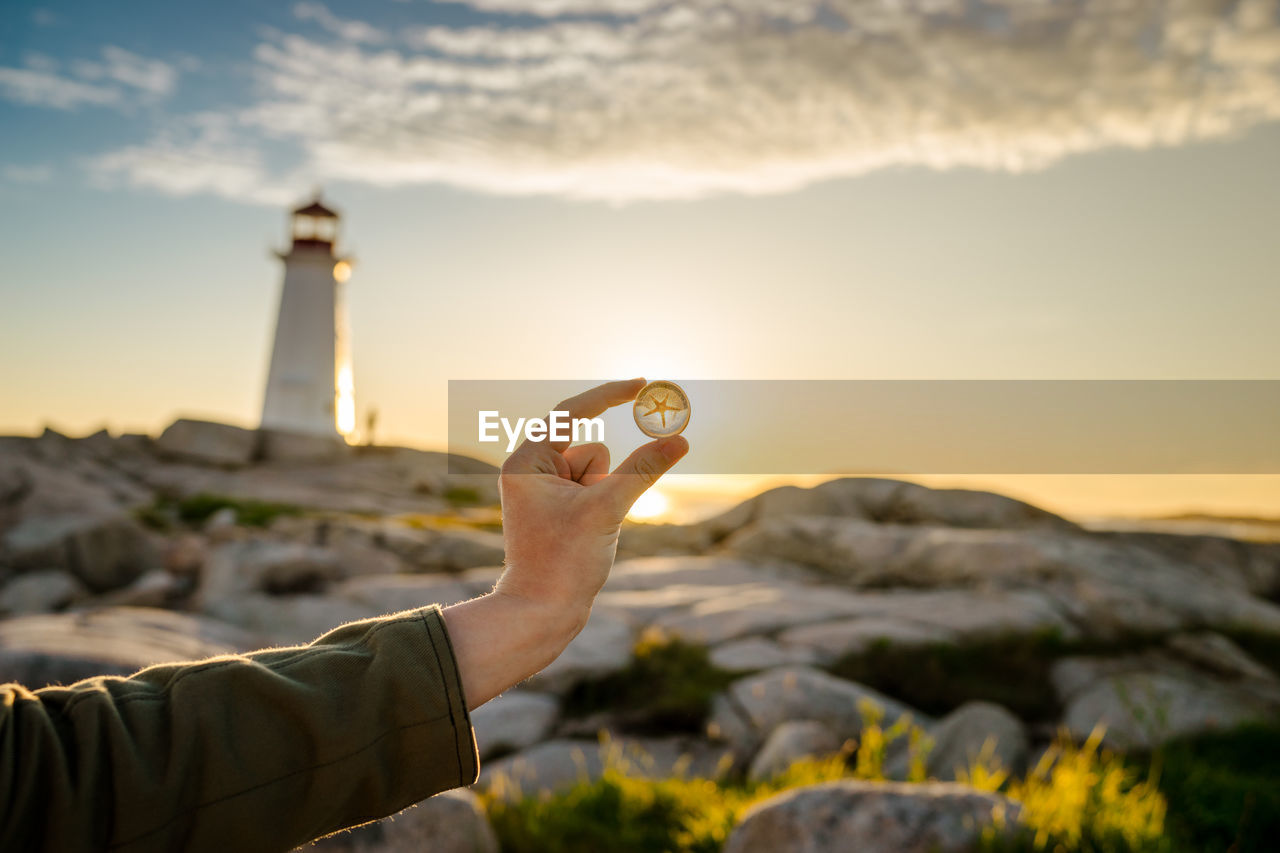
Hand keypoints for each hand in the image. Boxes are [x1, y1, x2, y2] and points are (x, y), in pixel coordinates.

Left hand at [495, 378, 688, 626]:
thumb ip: (643, 470)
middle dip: (605, 477)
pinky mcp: (561, 507)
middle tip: (606, 502)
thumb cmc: (563, 562)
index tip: (643, 383)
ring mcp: (546, 489)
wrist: (541, 612)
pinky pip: (598, 490)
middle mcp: (531, 469)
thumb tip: (679, 438)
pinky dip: (605, 507)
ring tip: (587, 531)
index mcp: (527, 461)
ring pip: (600, 471)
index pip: (572, 413)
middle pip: (591, 448)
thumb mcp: (607, 509)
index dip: (609, 395)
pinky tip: (589, 537)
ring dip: (606, 495)